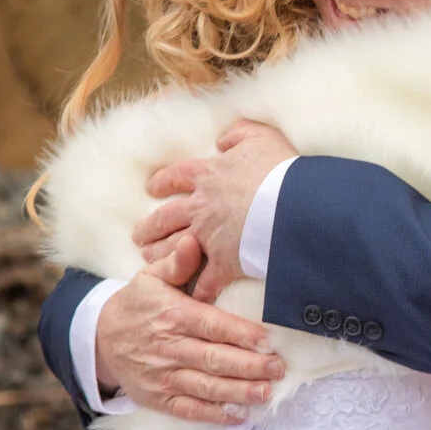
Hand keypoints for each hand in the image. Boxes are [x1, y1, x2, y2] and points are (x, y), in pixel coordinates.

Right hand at [93, 244, 285, 424]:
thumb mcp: (150, 277)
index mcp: (172, 316)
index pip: (211, 326)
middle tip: (278, 368)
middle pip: (213, 359)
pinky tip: (239, 415)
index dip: (240, 334)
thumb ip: (176, 263)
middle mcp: (168, 348)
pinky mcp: (158, 398)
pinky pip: (188, 410)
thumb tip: (193, 241)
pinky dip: (214, 414)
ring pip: (205, 387)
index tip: (267, 340)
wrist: (100, 339)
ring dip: (237, 392)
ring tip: (266, 392)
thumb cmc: (136, 305)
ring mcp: (163, 376)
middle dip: (248, 366)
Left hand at [138, 121, 296, 300]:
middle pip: (165, 218)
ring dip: (159, 255)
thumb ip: (239, 133)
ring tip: (149, 260)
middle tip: (138, 233)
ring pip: (174, 249)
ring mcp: (209, 237)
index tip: (152, 188)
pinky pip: (204, 281)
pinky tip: (190, 296)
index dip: (162, 182)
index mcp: (208, 177)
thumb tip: (223, 140)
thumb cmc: (278, 169)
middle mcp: (201, 207)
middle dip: (149, 226)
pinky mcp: (224, 263)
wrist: (292, 203)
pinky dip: (197, 290)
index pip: (176, 177)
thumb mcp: (260, 136)